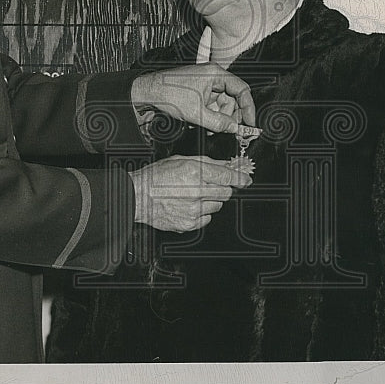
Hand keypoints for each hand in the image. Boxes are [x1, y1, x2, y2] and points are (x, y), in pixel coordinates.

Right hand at [129, 155, 251, 231]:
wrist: (138, 197)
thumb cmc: (156, 177)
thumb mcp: (181, 160)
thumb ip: (206, 163)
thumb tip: (226, 165)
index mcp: (195, 172)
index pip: (228, 176)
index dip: (240, 178)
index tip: (246, 180)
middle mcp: (196, 191)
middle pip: (225, 192)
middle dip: (220, 188)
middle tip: (207, 185)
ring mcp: (194, 210)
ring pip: (217, 206)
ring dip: (210, 201)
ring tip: (192, 196)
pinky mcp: (189, 223)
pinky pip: (206, 219)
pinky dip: (201, 213)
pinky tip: (188, 206)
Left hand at [130, 63, 255, 133]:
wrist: (147, 93)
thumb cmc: (169, 95)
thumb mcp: (197, 113)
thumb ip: (219, 122)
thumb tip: (235, 129)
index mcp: (216, 74)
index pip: (242, 90)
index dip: (248, 108)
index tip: (250, 123)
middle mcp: (212, 77)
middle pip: (232, 99)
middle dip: (230, 116)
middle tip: (229, 131)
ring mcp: (205, 84)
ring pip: (221, 105)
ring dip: (218, 118)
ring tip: (208, 127)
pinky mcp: (198, 91)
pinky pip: (211, 106)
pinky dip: (209, 116)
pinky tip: (201, 122)